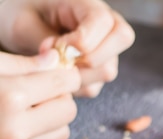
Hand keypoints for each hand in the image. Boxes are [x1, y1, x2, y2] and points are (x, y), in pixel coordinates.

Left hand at [0, 0, 134, 97]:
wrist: (21, 28)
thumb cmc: (21, 18)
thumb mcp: (23, 24)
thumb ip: (45, 41)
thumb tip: (64, 62)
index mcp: (87, 4)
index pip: (104, 21)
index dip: (83, 40)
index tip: (55, 45)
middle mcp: (106, 24)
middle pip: (122, 39)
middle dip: (88, 58)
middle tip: (60, 58)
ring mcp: (108, 49)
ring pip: (108, 69)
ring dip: (77, 74)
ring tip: (53, 65)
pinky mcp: (100, 70)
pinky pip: (94, 86)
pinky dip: (72, 86)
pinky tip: (58, 73)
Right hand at [0, 50, 80, 138]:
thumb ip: (24, 63)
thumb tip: (57, 60)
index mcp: (11, 98)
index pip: (65, 83)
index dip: (62, 72)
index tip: (52, 68)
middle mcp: (16, 129)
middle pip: (69, 109)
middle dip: (58, 96)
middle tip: (35, 86)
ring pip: (63, 130)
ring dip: (52, 116)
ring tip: (26, 103)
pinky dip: (42, 130)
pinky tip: (20, 117)